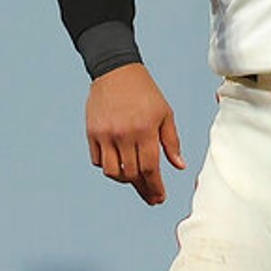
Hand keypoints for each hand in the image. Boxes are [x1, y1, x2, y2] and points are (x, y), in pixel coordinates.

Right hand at [85, 63, 184, 205]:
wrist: (116, 72)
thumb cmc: (146, 93)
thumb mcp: (165, 114)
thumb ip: (171, 141)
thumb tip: (179, 166)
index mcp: (145, 130)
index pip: (150, 168)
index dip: (155, 186)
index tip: (159, 198)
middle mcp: (123, 135)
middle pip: (131, 173)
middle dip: (142, 188)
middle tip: (151, 196)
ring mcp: (105, 135)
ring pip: (111, 171)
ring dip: (124, 179)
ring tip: (136, 180)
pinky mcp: (91, 133)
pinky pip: (97, 160)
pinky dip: (108, 166)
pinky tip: (119, 165)